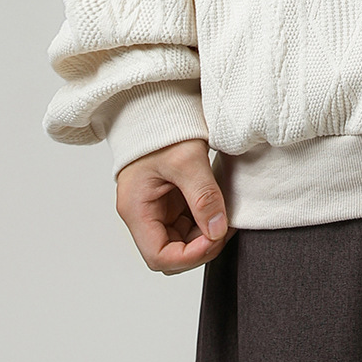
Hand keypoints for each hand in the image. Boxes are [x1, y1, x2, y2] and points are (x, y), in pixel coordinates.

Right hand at [115, 137, 235, 274]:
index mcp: (136, 209)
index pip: (159, 256)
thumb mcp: (186, 159)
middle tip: (225, 228)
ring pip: (180, 241)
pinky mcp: (168, 200)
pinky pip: (187, 223)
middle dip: (200, 247)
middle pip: (170, 253)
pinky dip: (204, 221)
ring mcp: (155, 208)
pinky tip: (219, 208)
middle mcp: (142, 213)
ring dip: (204, 235)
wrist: (156, 104)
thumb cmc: (162, 126)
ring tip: (226, 216)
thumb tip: (217, 231)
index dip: (189, 256)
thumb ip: (203, 196)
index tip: (215, 238)